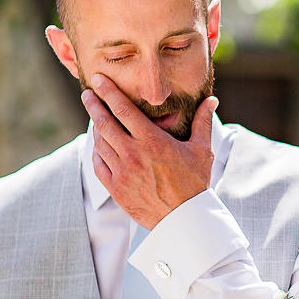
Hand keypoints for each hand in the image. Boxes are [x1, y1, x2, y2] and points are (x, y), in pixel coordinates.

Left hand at [81, 73, 215, 227]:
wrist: (184, 219)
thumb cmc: (195, 183)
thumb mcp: (202, 151)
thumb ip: (203, 123)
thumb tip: (211, 100)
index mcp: (152, 141)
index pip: (123, 109)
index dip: (108, 92)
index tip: (99, 80)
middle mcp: (132, 154)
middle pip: (104, 123)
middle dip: (93, 105)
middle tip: (87, 94)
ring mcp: (121, 172)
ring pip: (100, 143)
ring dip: (96, 128)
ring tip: (96, 118)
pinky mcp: (116, 188)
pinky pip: (98, 164)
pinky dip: (97, 152)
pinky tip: (100, 146)